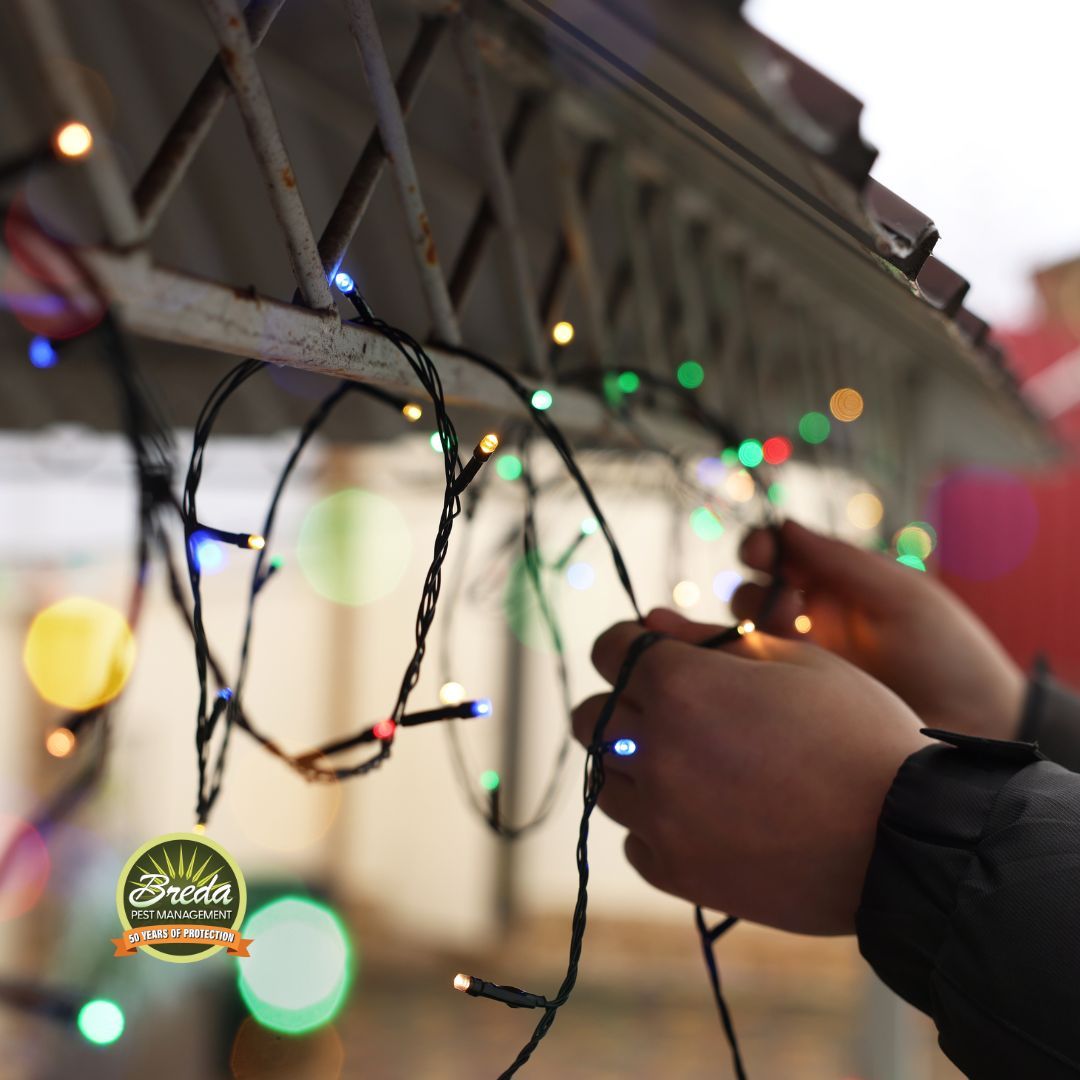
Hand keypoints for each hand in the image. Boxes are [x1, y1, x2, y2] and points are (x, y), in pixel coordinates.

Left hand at [572, 613, 926, 934]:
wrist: (907, 839)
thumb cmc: (858, 732)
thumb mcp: (796, 660)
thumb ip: (709, 637)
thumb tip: (649, 620)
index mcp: (681, 684)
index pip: (608, 649)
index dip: (628, 645)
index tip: (651, 656)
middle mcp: (656, 748)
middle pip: (590, 716)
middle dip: (620, 704)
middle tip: (669, 712)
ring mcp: (660, 816)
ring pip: (605, 780)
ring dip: (635, 766)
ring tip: (693, 768)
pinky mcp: (675, 871)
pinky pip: (634, 841)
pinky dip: (656, 827)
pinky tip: (704, 818)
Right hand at [730, 520, 1025, 739]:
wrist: (977, 727)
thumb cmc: (949, 652)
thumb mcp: (901, 595)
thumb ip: (841, 560)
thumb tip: (784, 523)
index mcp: (838, 584)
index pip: (781, 554)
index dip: (761, 547)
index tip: (760, 554)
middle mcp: (813, 619)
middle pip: (752, 592)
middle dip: (757, 592)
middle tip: (788, 607)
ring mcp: (803, 661)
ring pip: (747, 633)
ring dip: (754, 626)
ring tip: (790, 638)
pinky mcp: (798, 700)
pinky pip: (757, 677)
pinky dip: (749, 666)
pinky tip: (771, 668)